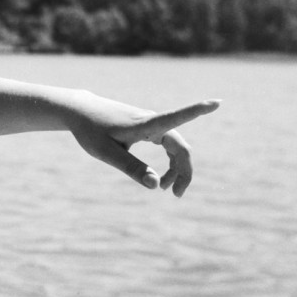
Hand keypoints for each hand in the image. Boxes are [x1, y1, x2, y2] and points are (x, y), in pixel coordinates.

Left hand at [67, 95, 220, 196]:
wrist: (80, 111)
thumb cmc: (91, 131)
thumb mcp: (106, 153)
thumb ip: (131, 168)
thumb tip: (155, 185)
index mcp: (144, 124)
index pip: (176, 117)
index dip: (197, 111)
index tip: (217, 102)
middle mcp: (152, 121)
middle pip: (180, 146)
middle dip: (184, 170)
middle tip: (177, 195)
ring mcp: (150, 123)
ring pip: (175, 147)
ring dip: (176, 168)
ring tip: (167, 190)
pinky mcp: (146, 126)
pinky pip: (167, 144)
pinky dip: (168, 161)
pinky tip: (161, 177)